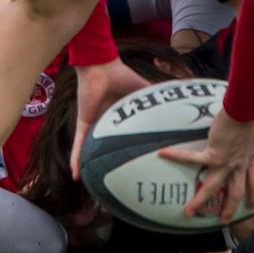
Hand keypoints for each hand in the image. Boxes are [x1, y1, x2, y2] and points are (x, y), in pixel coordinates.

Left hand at [70, 58, 151, 180]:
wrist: (103, 67)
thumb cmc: (122, 75)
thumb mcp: (143, 92)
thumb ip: (156, 101)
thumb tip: (178, 107)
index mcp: (118, 117)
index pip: (121, 138)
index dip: (125, 150)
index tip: (133, 165)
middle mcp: (104, 123)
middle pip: (104, 148)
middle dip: (105, 163)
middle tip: (111, 182)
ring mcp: (92, 125)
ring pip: (88, 151)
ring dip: (86, 167)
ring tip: (89, 186)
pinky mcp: (84, 125)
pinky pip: (78, 145)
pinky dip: (75, 159)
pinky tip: (76, 175)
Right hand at [160, 109, 253, 223]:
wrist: (244, 109)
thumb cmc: (248, 115)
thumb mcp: (251, 134)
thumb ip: (244, 141)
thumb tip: (237, 134)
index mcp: (249, 160)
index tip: (252, 206)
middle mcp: (238, 165)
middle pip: (235, 194)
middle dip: (229, 209)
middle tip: (223, 222)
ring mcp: (225, 162)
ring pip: (213, 187)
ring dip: (200, 201)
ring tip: (188, 212)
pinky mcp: (213, 154)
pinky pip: (192, 159)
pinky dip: (177, 156)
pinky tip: (163, 154)